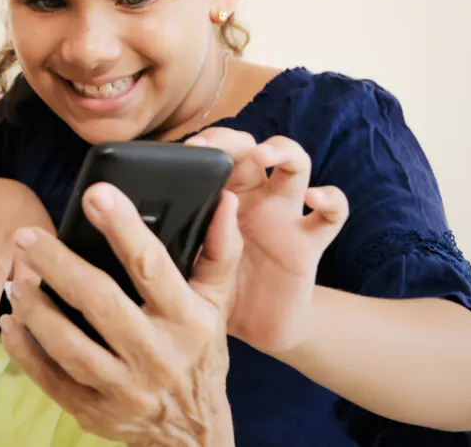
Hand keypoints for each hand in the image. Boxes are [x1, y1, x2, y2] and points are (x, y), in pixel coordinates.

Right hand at [0, 177, 54, 332]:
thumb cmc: (32, 229)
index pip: (54, 275)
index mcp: (49, 246)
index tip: (52, 330)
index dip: (53, 299)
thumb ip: (57, 272)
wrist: (3, 190)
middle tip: (21, 333)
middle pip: (25, 273)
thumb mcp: (51, 242)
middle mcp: (25, 241)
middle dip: (23, 303)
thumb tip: (66, 319)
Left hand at [1, 183, 240, 446]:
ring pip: (68, 345)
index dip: (123, 228)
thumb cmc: (200, 353)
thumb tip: (223, 202)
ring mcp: (124, 389)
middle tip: (26, 236)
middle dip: (57, 265)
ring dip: (35, 309)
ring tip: (16, 279)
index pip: (151, 266)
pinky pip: (51, 378)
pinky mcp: (95, 412)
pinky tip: (12, 322)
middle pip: (98, 303)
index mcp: (186, 321)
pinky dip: (25, 349)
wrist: (194, 433)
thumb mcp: (216, 305)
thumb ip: (219, 252)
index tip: (96, 194)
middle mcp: (156, 356)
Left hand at [185, 129, 347, 354]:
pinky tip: (315, 197)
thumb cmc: (218, 291)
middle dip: (233, 140)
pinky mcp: (310, 242)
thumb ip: (174, 244)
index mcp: (221, 199)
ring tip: (263, 155)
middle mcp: (255, 199)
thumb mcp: (190, 266)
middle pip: (251, 148)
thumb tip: (137, 229)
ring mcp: (285, 216)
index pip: (215, 155)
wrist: (259, 329)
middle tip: (211, 148)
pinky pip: (334, 213)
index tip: (184, 151)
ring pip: (295, 164)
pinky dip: (331, 199)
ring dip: (282, 151)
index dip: (201, 147)